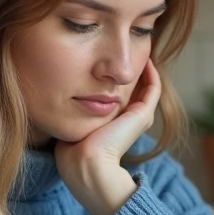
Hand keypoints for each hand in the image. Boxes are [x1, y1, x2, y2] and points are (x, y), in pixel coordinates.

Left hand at [55, 58, 161, 214]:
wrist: (86, 164)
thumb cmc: (72, 150)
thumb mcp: (73, 124)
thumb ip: (73, 111)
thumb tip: (60, 96)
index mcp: (114, 125)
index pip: (120, 97)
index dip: (115, 80)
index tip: (107, 62)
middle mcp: (130, 122)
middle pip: (135, 90)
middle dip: (130, 72)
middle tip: (125, 51)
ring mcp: (139, 118)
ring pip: (147, 87)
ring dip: (143, 69)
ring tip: (138, 50)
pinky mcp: (143, 114)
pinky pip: (153, 87)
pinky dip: (151, 72)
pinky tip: (144, 57)